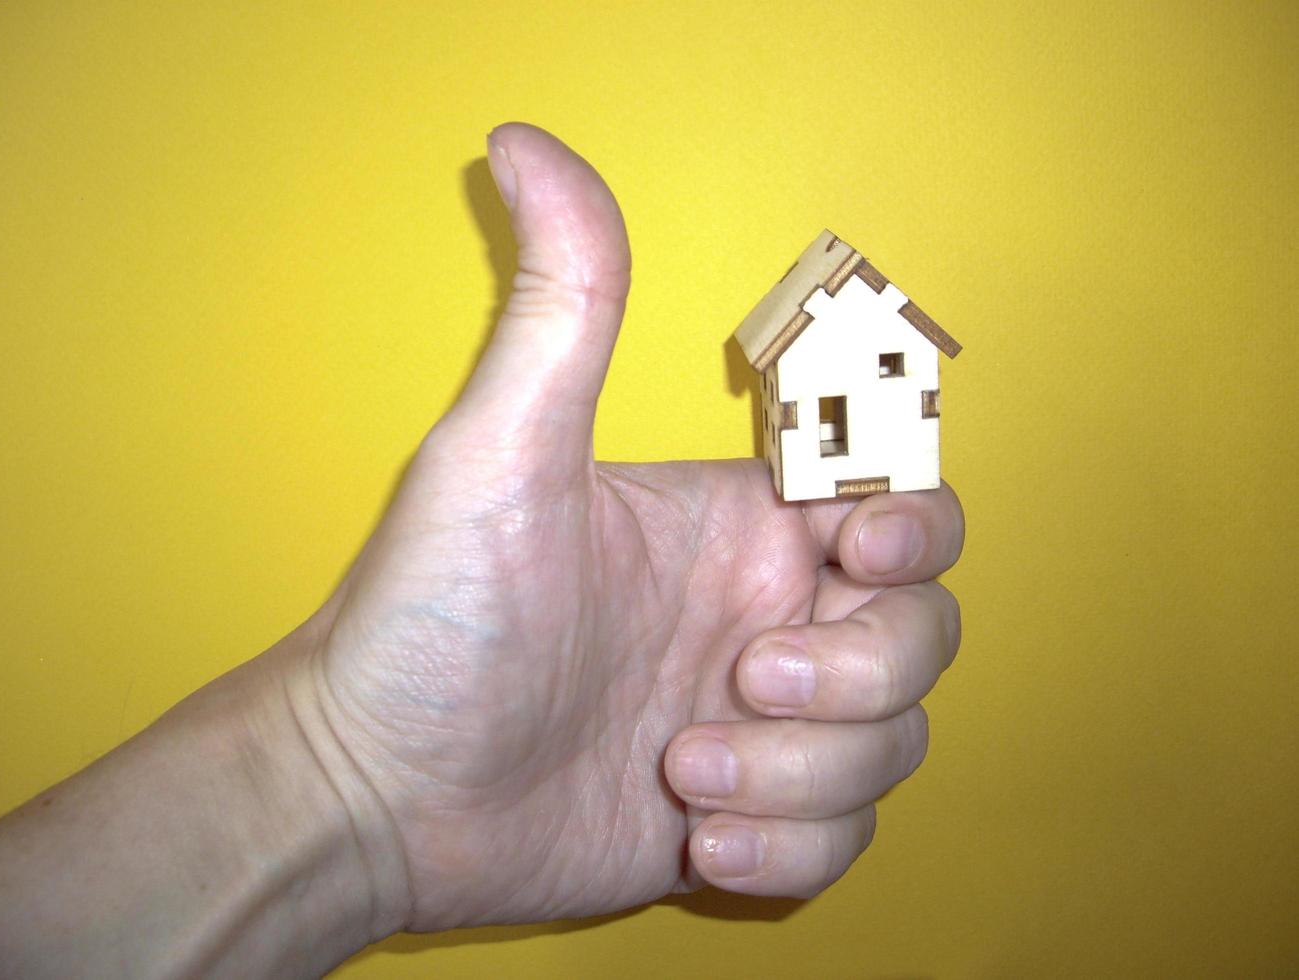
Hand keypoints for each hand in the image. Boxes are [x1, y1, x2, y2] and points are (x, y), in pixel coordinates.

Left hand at [299, 123, 964, 931]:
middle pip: (924, 636)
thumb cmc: (430, 619)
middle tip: (735, 678)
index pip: (905, 506)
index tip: (847, 549)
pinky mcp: (748, 818)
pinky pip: (844, 838)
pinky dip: (790, 846)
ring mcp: (763, 725)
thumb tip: (527, 141)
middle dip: (857, 673)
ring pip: (893, 747)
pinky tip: (692, 834)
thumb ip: (561, 304)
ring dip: (805, 772)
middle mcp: (766, 617)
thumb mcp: (501, 452)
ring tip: (683, 770)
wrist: (378, 790)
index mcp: (738, 529)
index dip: (914, 527)